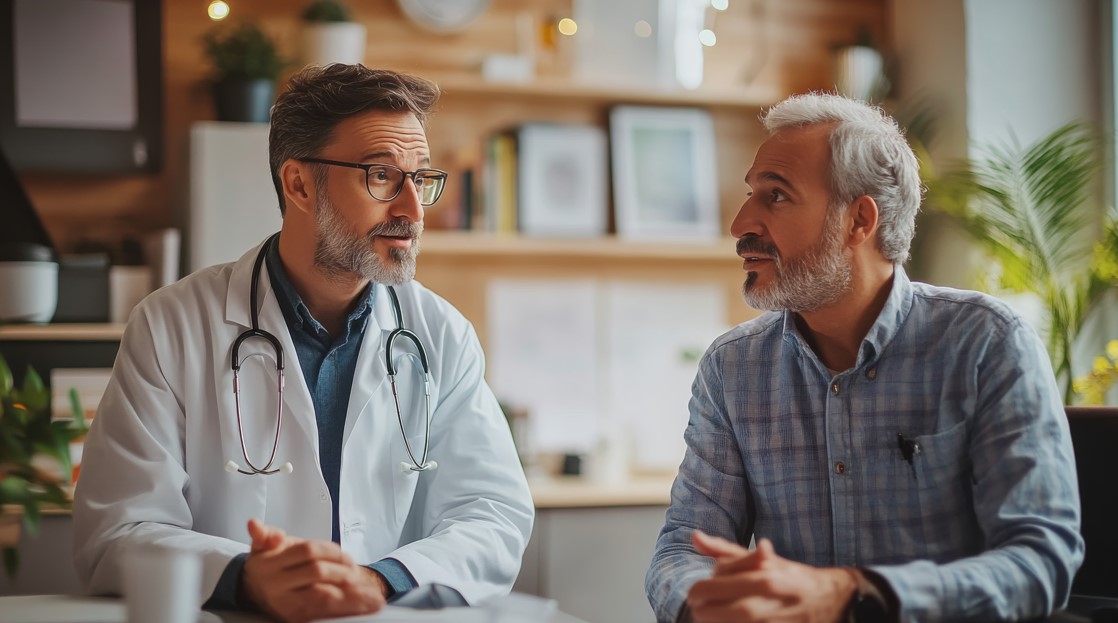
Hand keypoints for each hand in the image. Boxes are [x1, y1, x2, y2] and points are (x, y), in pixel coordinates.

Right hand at [240, 519, 386, 622]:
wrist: (254, 591)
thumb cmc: (270, 564)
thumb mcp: (263, 546)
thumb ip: (264, 535)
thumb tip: (253, 525)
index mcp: (269, 564)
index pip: (307, 551)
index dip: (331, 551)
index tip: (346, 555)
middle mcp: (276, 585)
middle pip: (318, 572)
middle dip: (342, 570)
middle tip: (358, 572)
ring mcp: (286, 604)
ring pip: (323, 596)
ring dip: (352, 594)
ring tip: (374, 596)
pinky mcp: (295, 618)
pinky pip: (325, 613)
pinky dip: (348, 608)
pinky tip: (367, 605)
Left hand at [686, 530, 856, 622]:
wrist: (832, 600)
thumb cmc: (791, 577)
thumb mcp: (762, 559)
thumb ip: (725, 551)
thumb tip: (695, 537)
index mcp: (762, 578)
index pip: (709, 589)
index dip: (697, 593)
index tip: (698, 593)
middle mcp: (766, 604)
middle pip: (713, 613)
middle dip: (702, 611)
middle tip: (702, 608)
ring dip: (716, 622)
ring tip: (717, 616)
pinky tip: (733, 622)